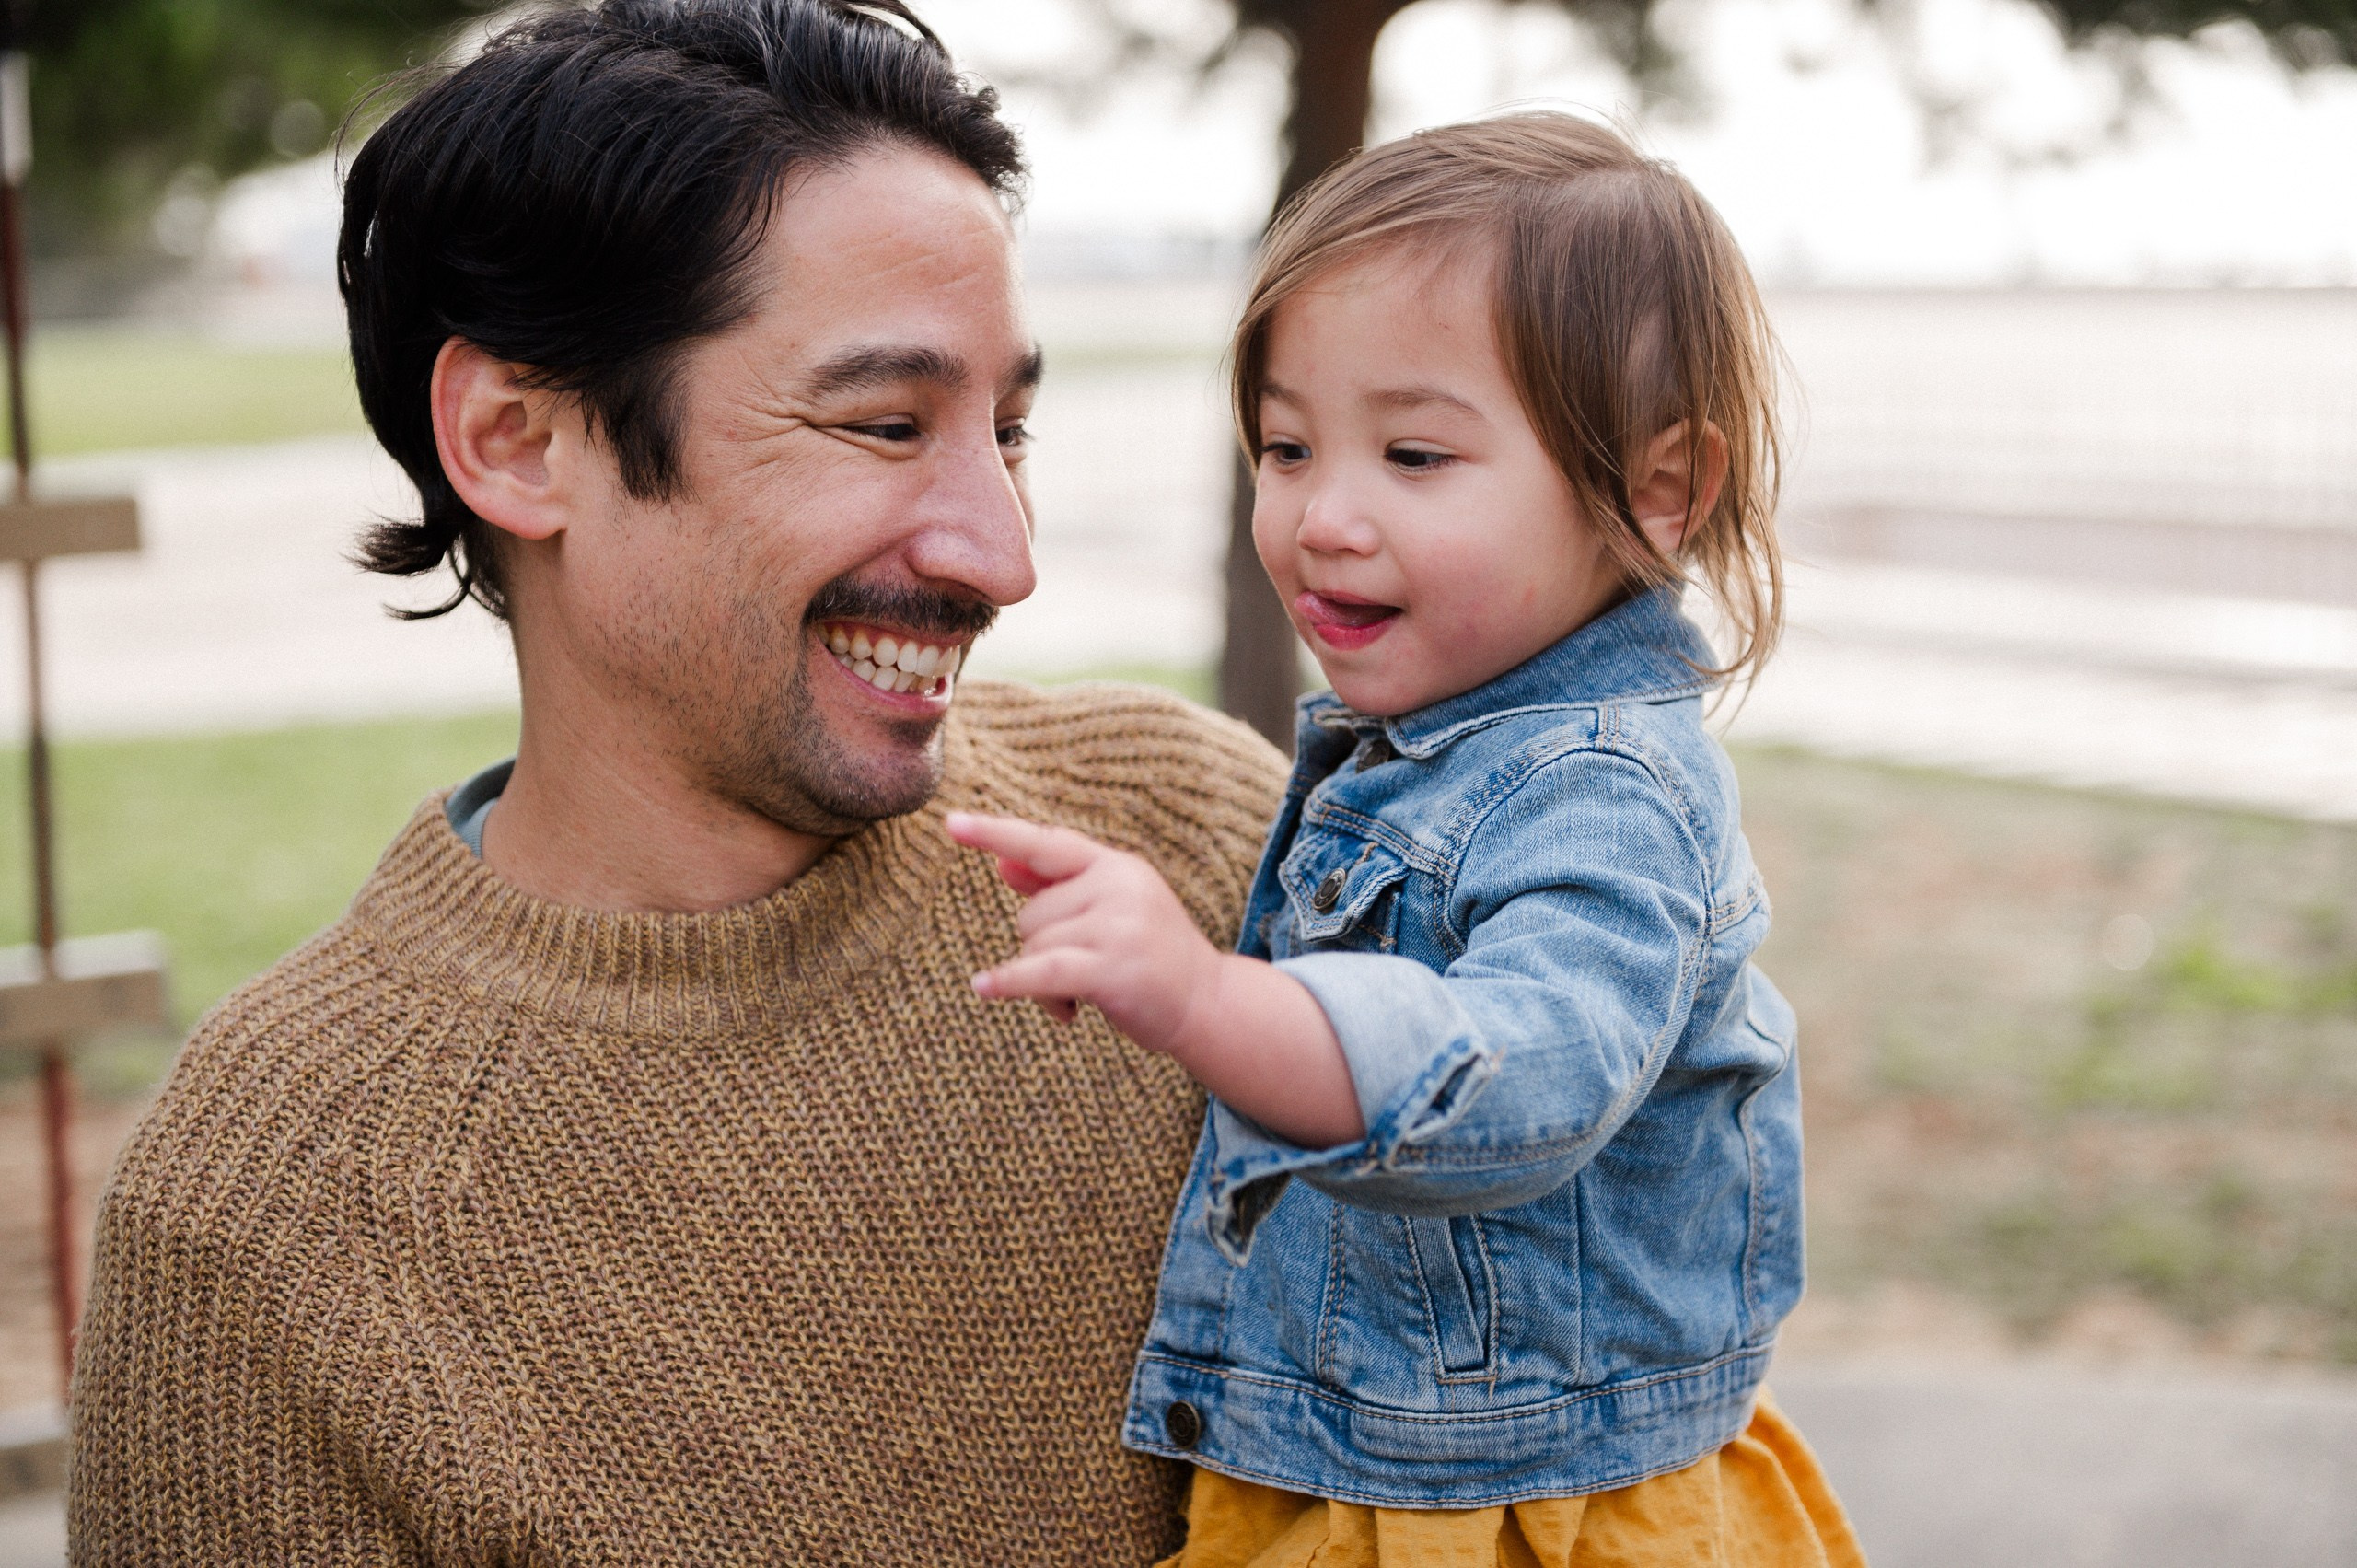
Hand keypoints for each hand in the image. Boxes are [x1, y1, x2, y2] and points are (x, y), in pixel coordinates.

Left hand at [944, 812, 1222, 1050]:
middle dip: (1040, 947)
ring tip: (1078, 998)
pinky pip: (1042, 971)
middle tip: (1077, 975)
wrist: (1207, 1001)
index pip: (1046, 843)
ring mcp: (1118, 926)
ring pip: (1034, 945)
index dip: (996, 834)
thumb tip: (1001, 862)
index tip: (951, 823)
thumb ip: (1058, 885)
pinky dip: (1009, 981)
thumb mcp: (1110, 910)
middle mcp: (1118, 886)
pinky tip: (985, 987)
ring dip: (1042, 981)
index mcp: (1115, 866)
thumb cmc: (1149, 955)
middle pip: (1031, 912)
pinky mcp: (1113, 968)